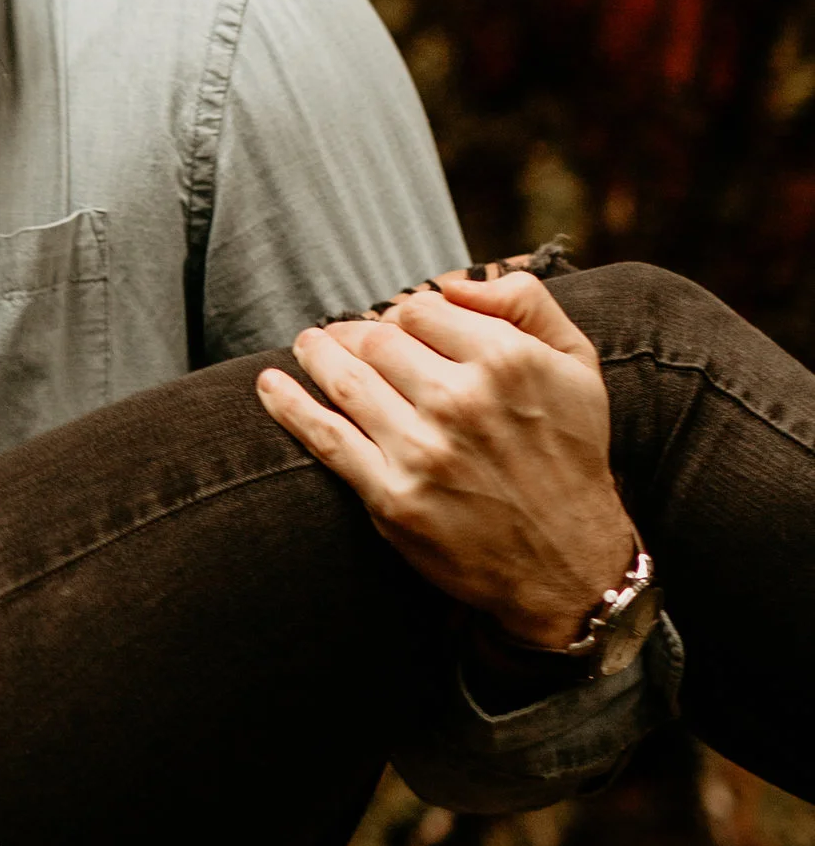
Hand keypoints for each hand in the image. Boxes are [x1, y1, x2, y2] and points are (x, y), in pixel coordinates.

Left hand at [254, 269, 637, 654]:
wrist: (569, 563)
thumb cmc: (571, 456)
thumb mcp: (577, 365)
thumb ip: (527, 302)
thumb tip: (455, 282)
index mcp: (505, 360)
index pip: (421, 309)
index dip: (402, 313)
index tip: (397, 325)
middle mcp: (460, 400)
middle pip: (377, 339)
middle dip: (356, 332)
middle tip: (345, 336)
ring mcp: (422, 450)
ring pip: (345, 379)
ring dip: (316, 355)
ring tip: (307, 346)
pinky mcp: (392, 496)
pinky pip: (324, 437)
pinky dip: (287, 405)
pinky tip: (269, 386)